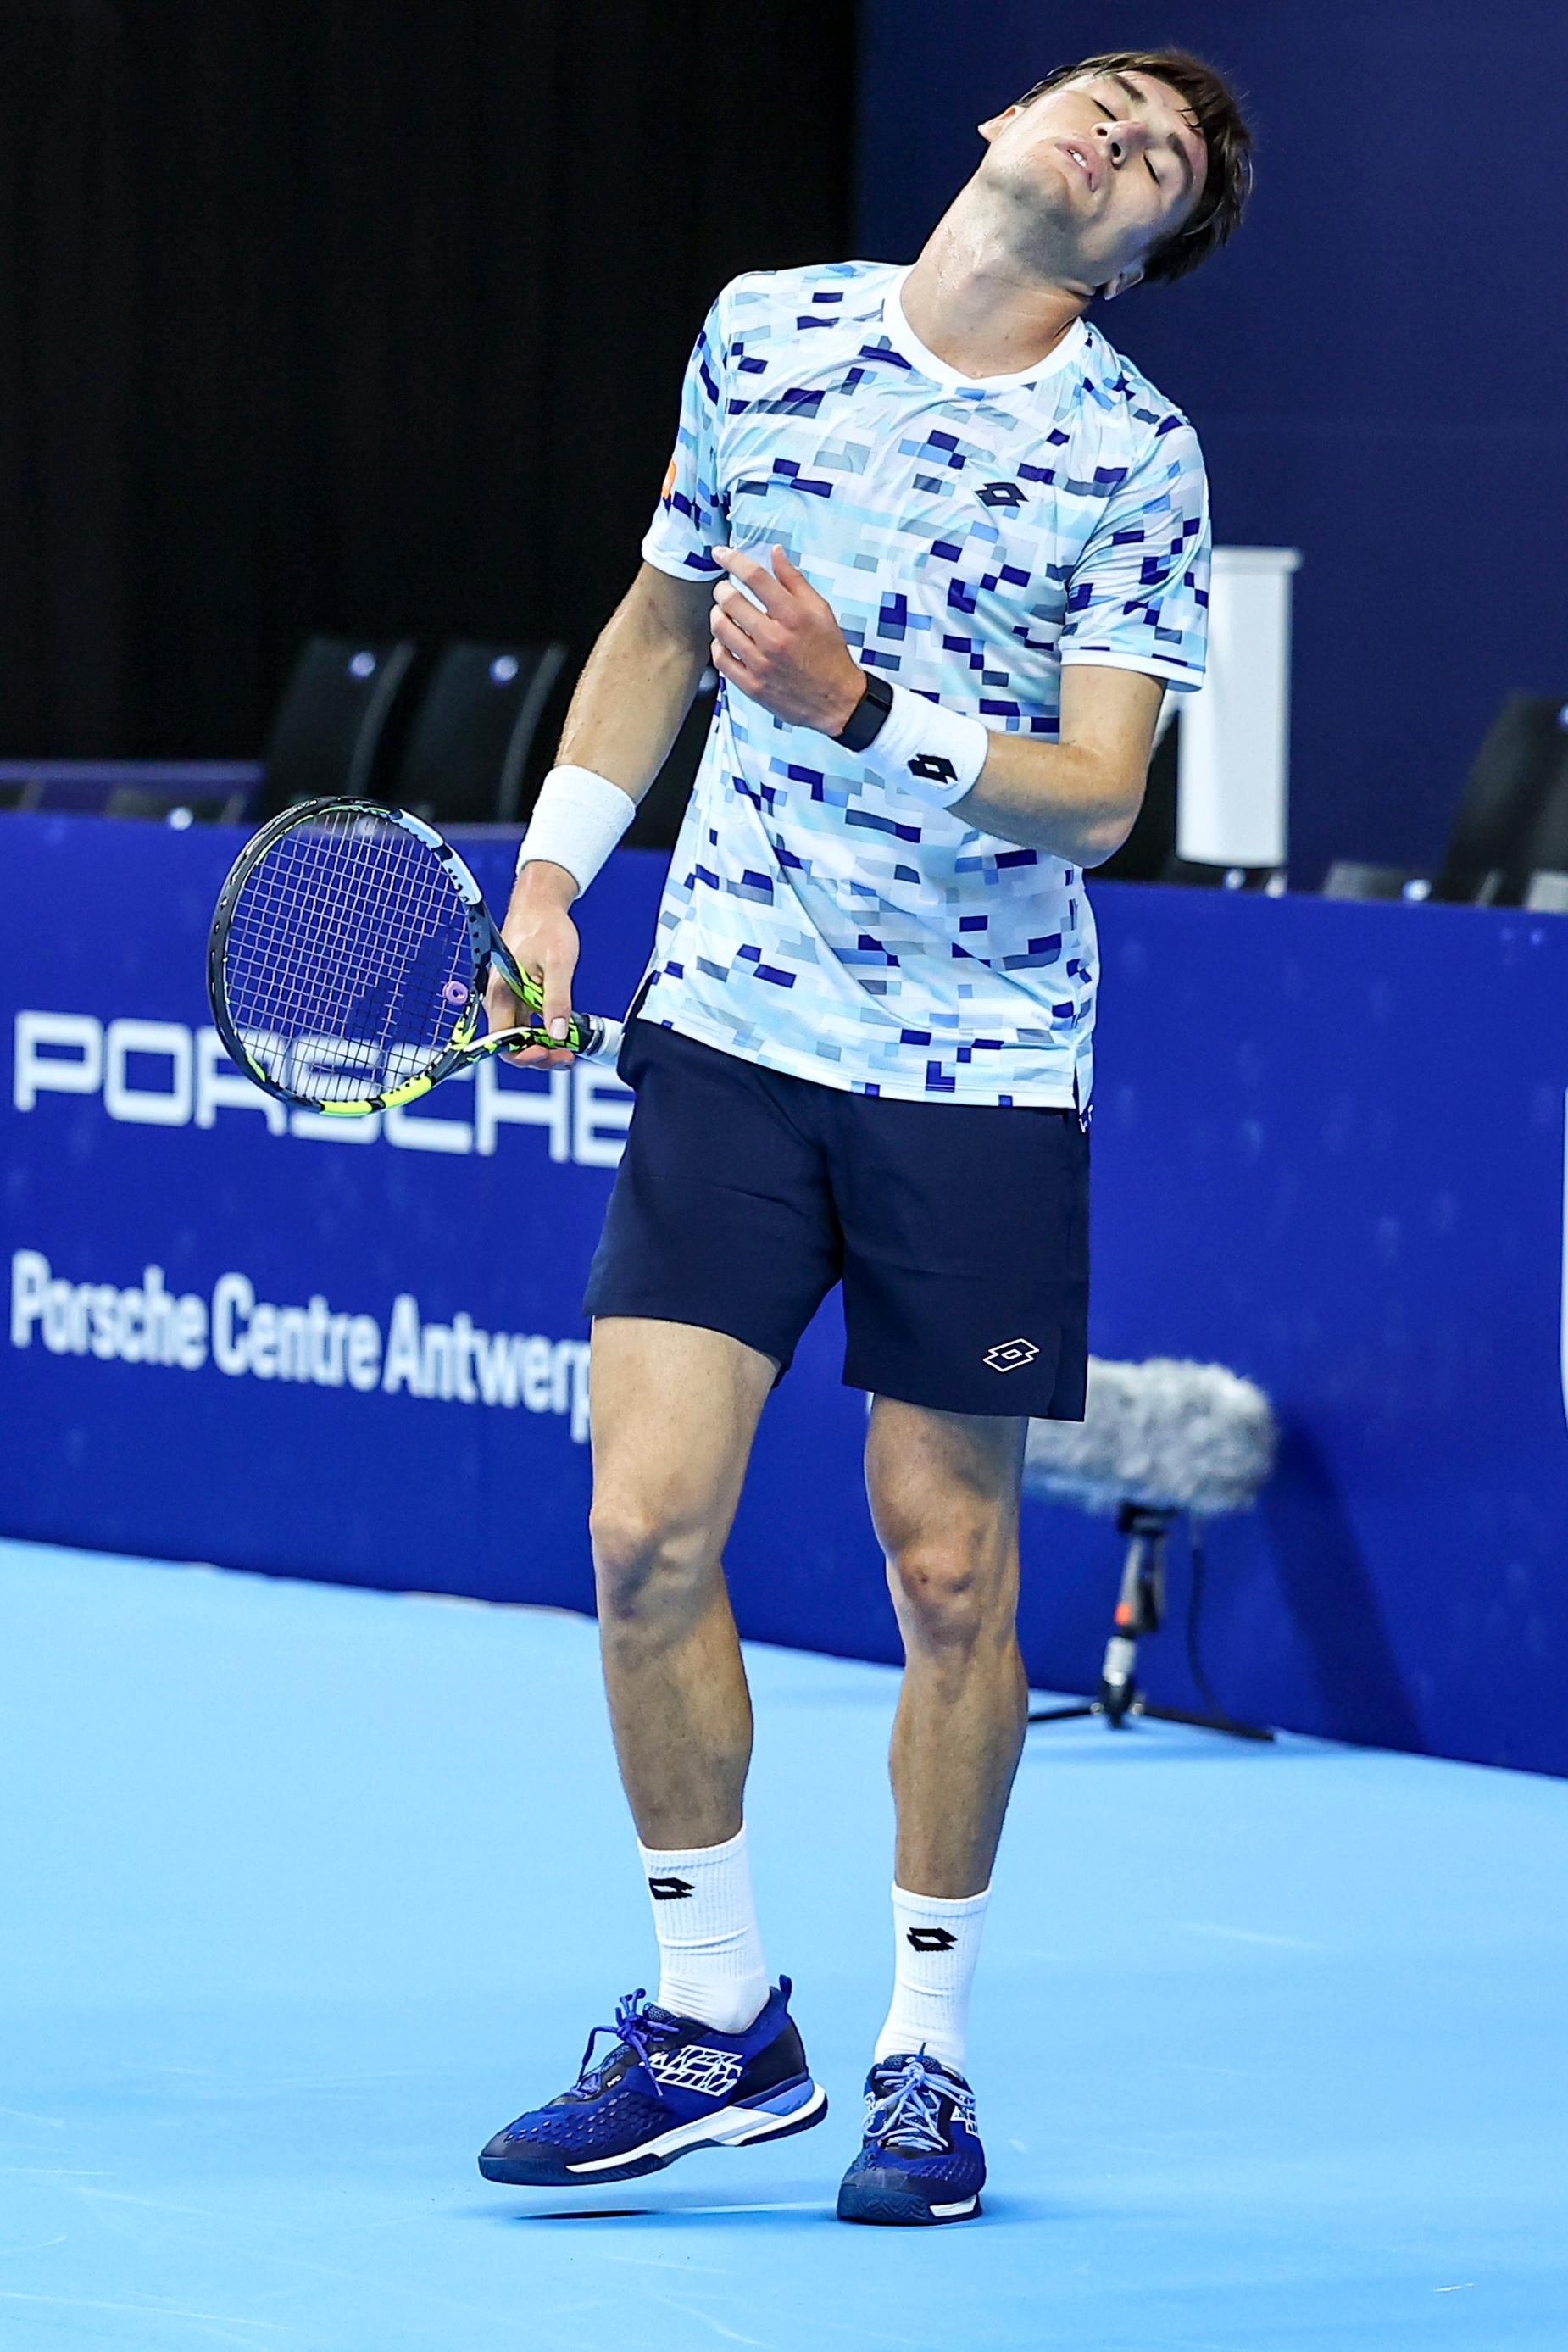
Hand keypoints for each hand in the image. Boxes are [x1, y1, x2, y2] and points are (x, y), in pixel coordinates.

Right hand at [485, 862, 580, 1067]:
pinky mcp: (518, 995)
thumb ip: (557, 1000)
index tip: (552, 1054)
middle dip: (539, 1055)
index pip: (502, 1041)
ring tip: (569, 1049)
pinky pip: (528, 1022)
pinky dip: (545, 1031)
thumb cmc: (547, 927)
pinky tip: (564, 1032)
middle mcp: (498, 1000)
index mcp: (499, 993)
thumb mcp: (559, 963)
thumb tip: (558, 1034)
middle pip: (512, 1043)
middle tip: (567, 1058)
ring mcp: (508, 999)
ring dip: (544, 1046)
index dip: (525, 1055)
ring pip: (521, 1035)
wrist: (540, 904)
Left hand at [710, 543, 865, 734]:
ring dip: (717, 614)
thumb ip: (795, 580)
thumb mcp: (820, 611)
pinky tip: (726, 640)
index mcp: (794, 616)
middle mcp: (775, 639)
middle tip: (725, 589)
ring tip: (724, 613)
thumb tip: (775, 553)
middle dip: (722, 588)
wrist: (836, 701)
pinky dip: (718, 644)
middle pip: (730, 601)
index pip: (755, 578)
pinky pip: (720, 658)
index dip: (732, 559)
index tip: (721, 553)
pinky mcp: (751, 685)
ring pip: (720, 628)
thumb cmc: (829, 654)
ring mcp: (761, 664)